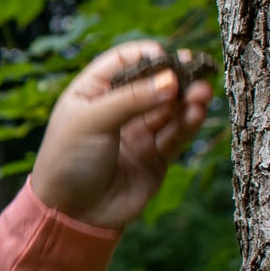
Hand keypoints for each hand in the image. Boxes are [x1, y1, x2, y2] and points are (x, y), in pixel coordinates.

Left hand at [31, 40, 213, 230]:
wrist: (70, 215)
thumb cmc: (68, 162)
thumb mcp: (93, 121)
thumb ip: (133, 99)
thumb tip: (171, 80)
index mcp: (93, 92)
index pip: (125, 60)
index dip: (148, 55)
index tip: (167, 56)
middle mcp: (118, 110)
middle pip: (154, 83)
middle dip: (176, 76)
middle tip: (197, 71)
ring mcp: (137, 134)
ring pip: (170, 108)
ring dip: (187, 99)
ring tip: (201, 93)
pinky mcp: (155, 157)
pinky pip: (176, 134)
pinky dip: (188, 122)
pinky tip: (197, 112)